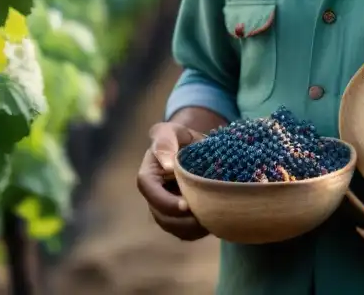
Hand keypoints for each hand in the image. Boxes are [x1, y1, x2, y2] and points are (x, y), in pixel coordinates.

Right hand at [136, 121, 208, 240]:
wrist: (197, 150)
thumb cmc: (182, 138)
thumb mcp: (173, 131)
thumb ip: (165, 140)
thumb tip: (167, 166)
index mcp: (149, 176)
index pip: (150, 192)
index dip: (166, 202)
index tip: (186, 205)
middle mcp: (154, 197)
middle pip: (162, 216)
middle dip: (183, 220)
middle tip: (206, 214)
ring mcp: (166, 210)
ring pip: (175, 228)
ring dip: (193, 228)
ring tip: (212, 218)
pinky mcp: (181, 220)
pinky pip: (187, 233)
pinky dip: (200, 231)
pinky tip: (215, 219)